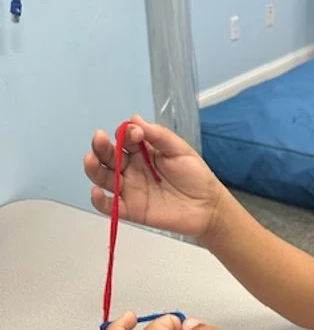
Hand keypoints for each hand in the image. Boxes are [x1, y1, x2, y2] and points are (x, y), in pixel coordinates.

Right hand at [84, 116, 223, 239]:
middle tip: (101, 139)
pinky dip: (99, 201)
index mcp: (142, 153)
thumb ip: (158, 136)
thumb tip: (135, 119)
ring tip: (90, 160)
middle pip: (108, 157)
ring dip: (93, 169)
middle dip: (101, 147)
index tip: (135, 133)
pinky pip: (110, 206)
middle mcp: (131, 169)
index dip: (125, 135)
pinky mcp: (131, 210)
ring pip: (103, 178)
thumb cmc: (196, 177)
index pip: (124, 140)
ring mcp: (130, 189)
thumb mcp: (180, 150)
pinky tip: (96, 192)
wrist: (208, 206)